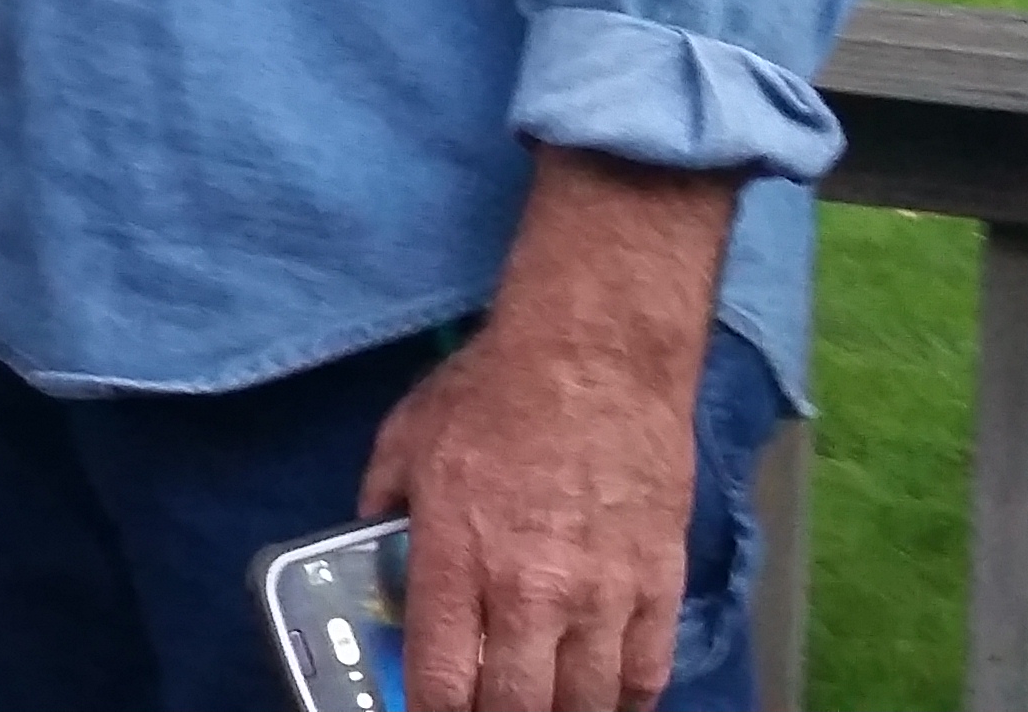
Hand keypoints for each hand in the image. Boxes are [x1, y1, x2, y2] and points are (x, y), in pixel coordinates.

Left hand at [359, 313, 699, 711]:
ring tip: (541, 702)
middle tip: (485, 708)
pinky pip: (647, 674)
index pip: (442, 682)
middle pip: (517, 708)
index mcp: (459, 559)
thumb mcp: (408, 439)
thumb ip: (382, 503)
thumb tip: (367, 543)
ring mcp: (604, 593)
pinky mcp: (660, 582)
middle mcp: (532, 591)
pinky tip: (604, 696)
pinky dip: (625, 698)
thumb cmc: (494, 389)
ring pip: (587, 704)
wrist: (596, 351)